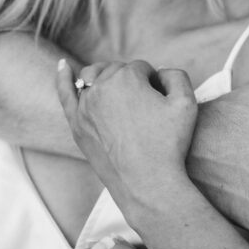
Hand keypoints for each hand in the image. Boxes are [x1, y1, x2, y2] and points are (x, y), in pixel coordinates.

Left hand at [55, 59, 197, 202]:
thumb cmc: (168, 144)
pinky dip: (63, 78)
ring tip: (121, 92)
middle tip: (147, 108)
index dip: (155, 84)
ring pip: (94, 78)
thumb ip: (175, 75)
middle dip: (132, 81)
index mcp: (127, 76)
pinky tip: (62, 66)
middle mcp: (101, 86)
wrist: (147, 183)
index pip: (142, 68)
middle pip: (117, 70)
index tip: (161, 104)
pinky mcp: (77, 124)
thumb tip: (159, 72)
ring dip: (107, 79)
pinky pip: (66, 94)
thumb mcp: (186, 103)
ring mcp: (85, 106)